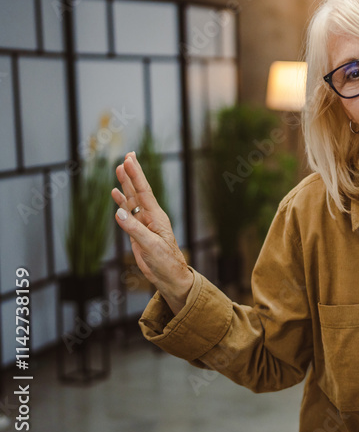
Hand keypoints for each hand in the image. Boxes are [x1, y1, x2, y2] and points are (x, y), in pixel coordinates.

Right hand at [112, 152, 192, 313]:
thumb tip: (119, 212)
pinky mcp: (137, 231)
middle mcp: (150, 216)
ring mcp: (143, 222)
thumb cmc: (164, 262)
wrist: (168, 276)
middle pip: (138, 190)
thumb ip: (134, 229)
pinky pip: (127, 212)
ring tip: (118, 168)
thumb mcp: (150, 246)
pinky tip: (115, 192)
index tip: (128, 159)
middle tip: (127, 155)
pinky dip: (121, 202)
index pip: (143, 191)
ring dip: (125, 184)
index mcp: (156, 216)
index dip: (136, 175)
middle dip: (132, 173)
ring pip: (132, 199)